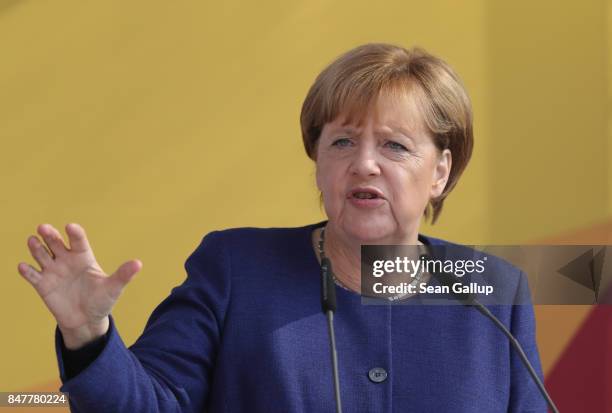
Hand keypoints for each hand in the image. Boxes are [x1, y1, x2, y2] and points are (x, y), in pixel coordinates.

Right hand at [18, 223, 141, 348]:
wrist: (86, 321)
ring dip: (36, 247)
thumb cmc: (102, 301)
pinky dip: (27, 271)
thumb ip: (123, 275)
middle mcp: (67, 260)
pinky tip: (24, 267)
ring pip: (42, 254)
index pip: (78, 241)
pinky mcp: (42, 285)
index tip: (70, 226)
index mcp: (84, 257)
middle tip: (43, 228)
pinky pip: (32, 275)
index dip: (74, 233)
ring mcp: (53, 271)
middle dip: (50, 235)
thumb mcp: (113, 288)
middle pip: (56, 243)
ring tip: (32, 240)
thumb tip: (138, 264)